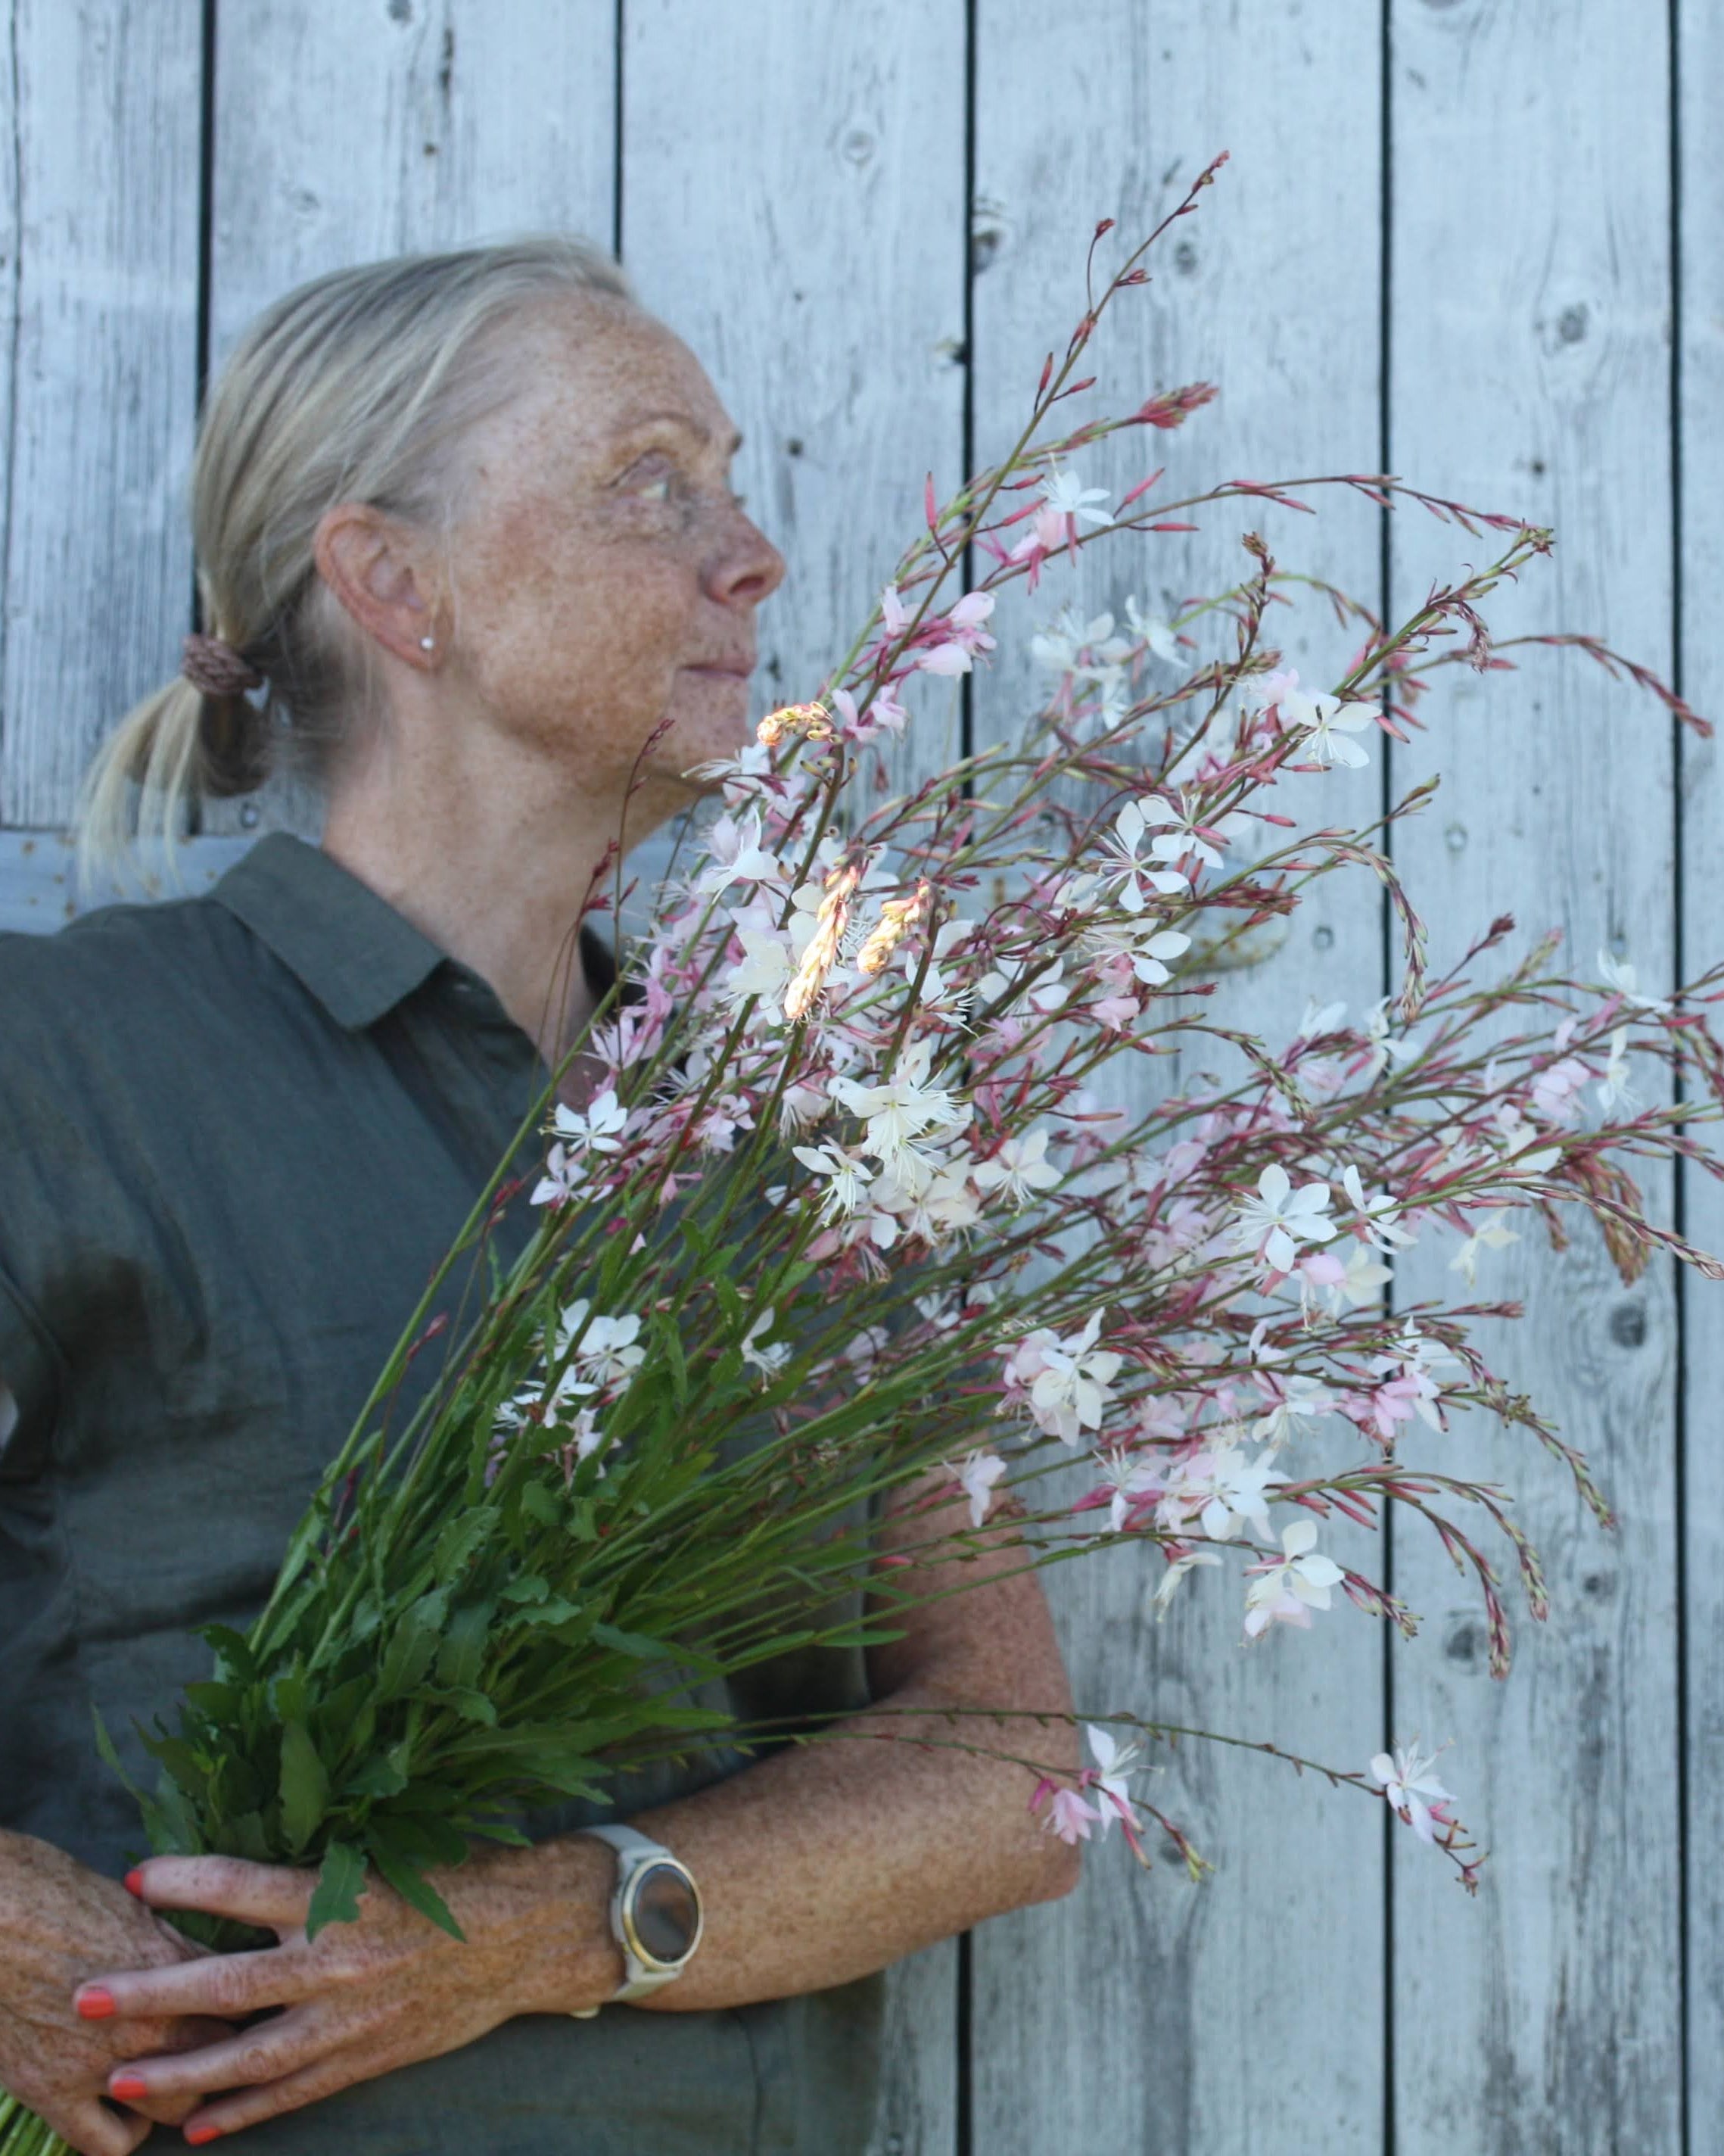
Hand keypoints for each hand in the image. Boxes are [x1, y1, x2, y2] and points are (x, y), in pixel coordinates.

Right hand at [0, 1830, 232, 2155]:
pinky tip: (125, 2113)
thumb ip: (172, 1941)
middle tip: (216, 2045)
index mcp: (175, 1965)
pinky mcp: (54, 2091)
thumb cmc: (55, 1890)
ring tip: (177, 2080)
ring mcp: (104, 2061)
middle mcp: (150, 2019)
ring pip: (177, 2105)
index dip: (246, 2002)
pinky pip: (108, 2142)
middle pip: (221, 2054)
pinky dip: (125, 2134)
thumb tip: (200, 1956)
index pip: (242, 1998)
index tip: (246, 2003)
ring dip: (182, 2093)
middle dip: (225, 2049)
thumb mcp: (134, 1904)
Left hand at [79, 1838, 622, 2142]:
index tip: (137, 1875)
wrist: (526, 1935)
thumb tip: (243, 1872)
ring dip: (179, 2069)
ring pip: (246, 2054)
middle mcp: (336, 1960)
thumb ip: (320, 1874)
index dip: (187, 1879)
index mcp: (341, 1895)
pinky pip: (291, 2093)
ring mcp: (348, 2018)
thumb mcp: (387, 1858)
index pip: (244, 1886)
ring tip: (122, 2080)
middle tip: (88, 2000)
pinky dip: (241, 2112)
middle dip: (151, 1993)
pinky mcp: (364, 2057)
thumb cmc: (455, 1880)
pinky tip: (196, 2127)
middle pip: (224, 1980)